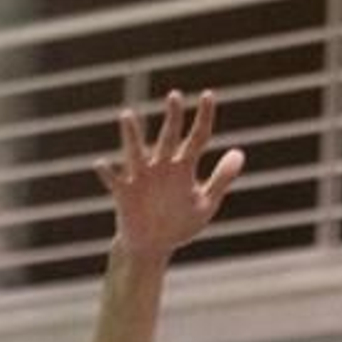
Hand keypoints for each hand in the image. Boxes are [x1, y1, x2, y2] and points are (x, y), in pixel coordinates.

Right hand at [98, 89, 244, 261]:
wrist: (152, 246)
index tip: (207, 94)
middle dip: (172, 118)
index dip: (203, 117)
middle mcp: (162, 167)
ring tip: (127, 116)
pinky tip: (101, 164)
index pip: (197, 137)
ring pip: (136, 152)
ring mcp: (141, 178)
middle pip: (168, 137)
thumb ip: (222, 179)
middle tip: (174, 96)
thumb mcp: (205, 203)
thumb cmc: (179, 223)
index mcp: (183, 167)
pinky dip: (107, 173)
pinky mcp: (124, 194)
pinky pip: (114, 181)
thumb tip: (239, 152)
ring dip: (132, 135)